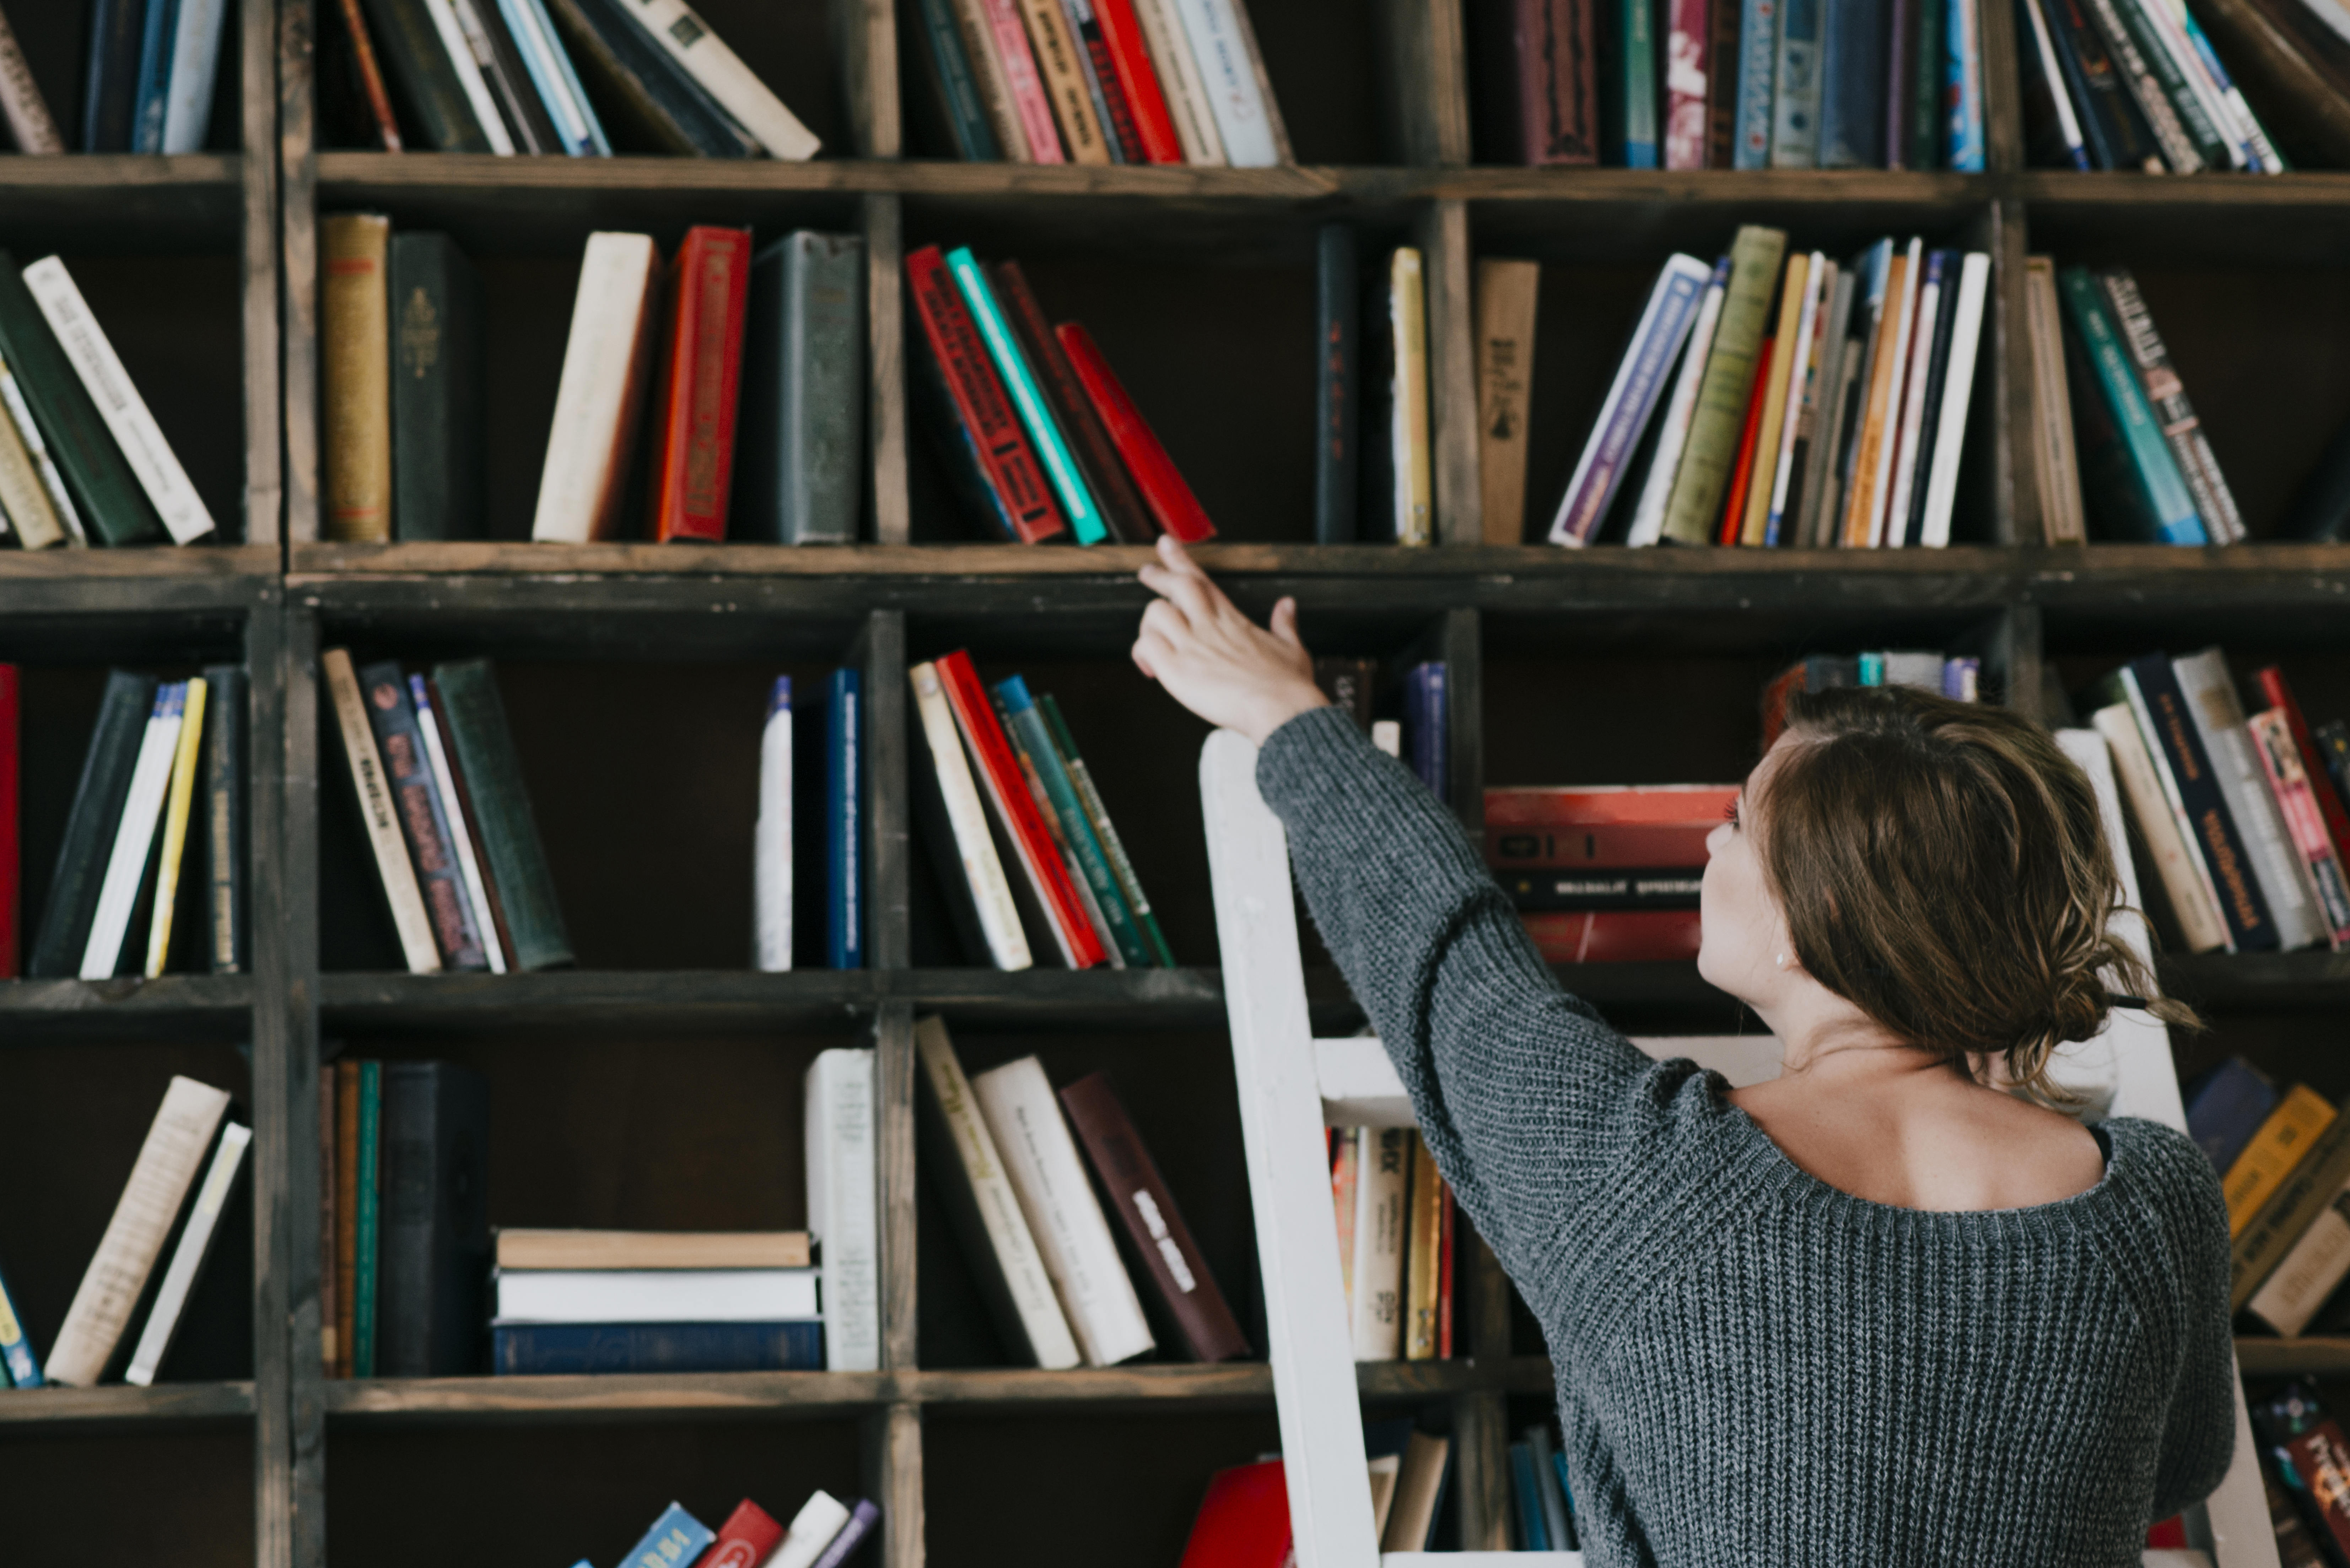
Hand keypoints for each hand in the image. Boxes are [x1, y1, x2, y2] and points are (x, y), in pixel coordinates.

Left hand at [1132, 536, 1327, 745]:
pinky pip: (1146, 647)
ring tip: (1153, 642)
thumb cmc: (1287, 687)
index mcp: (1232, 620)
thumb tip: (1287, 606)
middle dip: (1158, 576)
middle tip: (1147, 572)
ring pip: (1155, 613)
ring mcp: (1192, 646)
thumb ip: (1284, 624)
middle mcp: (1209, 626)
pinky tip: (1149, 667)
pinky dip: (1141, 653)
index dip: (1180, 559)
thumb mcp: (1292, 648)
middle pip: (1176, 585)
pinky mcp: (1177, 670)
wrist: (1280, 709)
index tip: (1166, 545)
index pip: (1201, 581)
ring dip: (1149, 625)